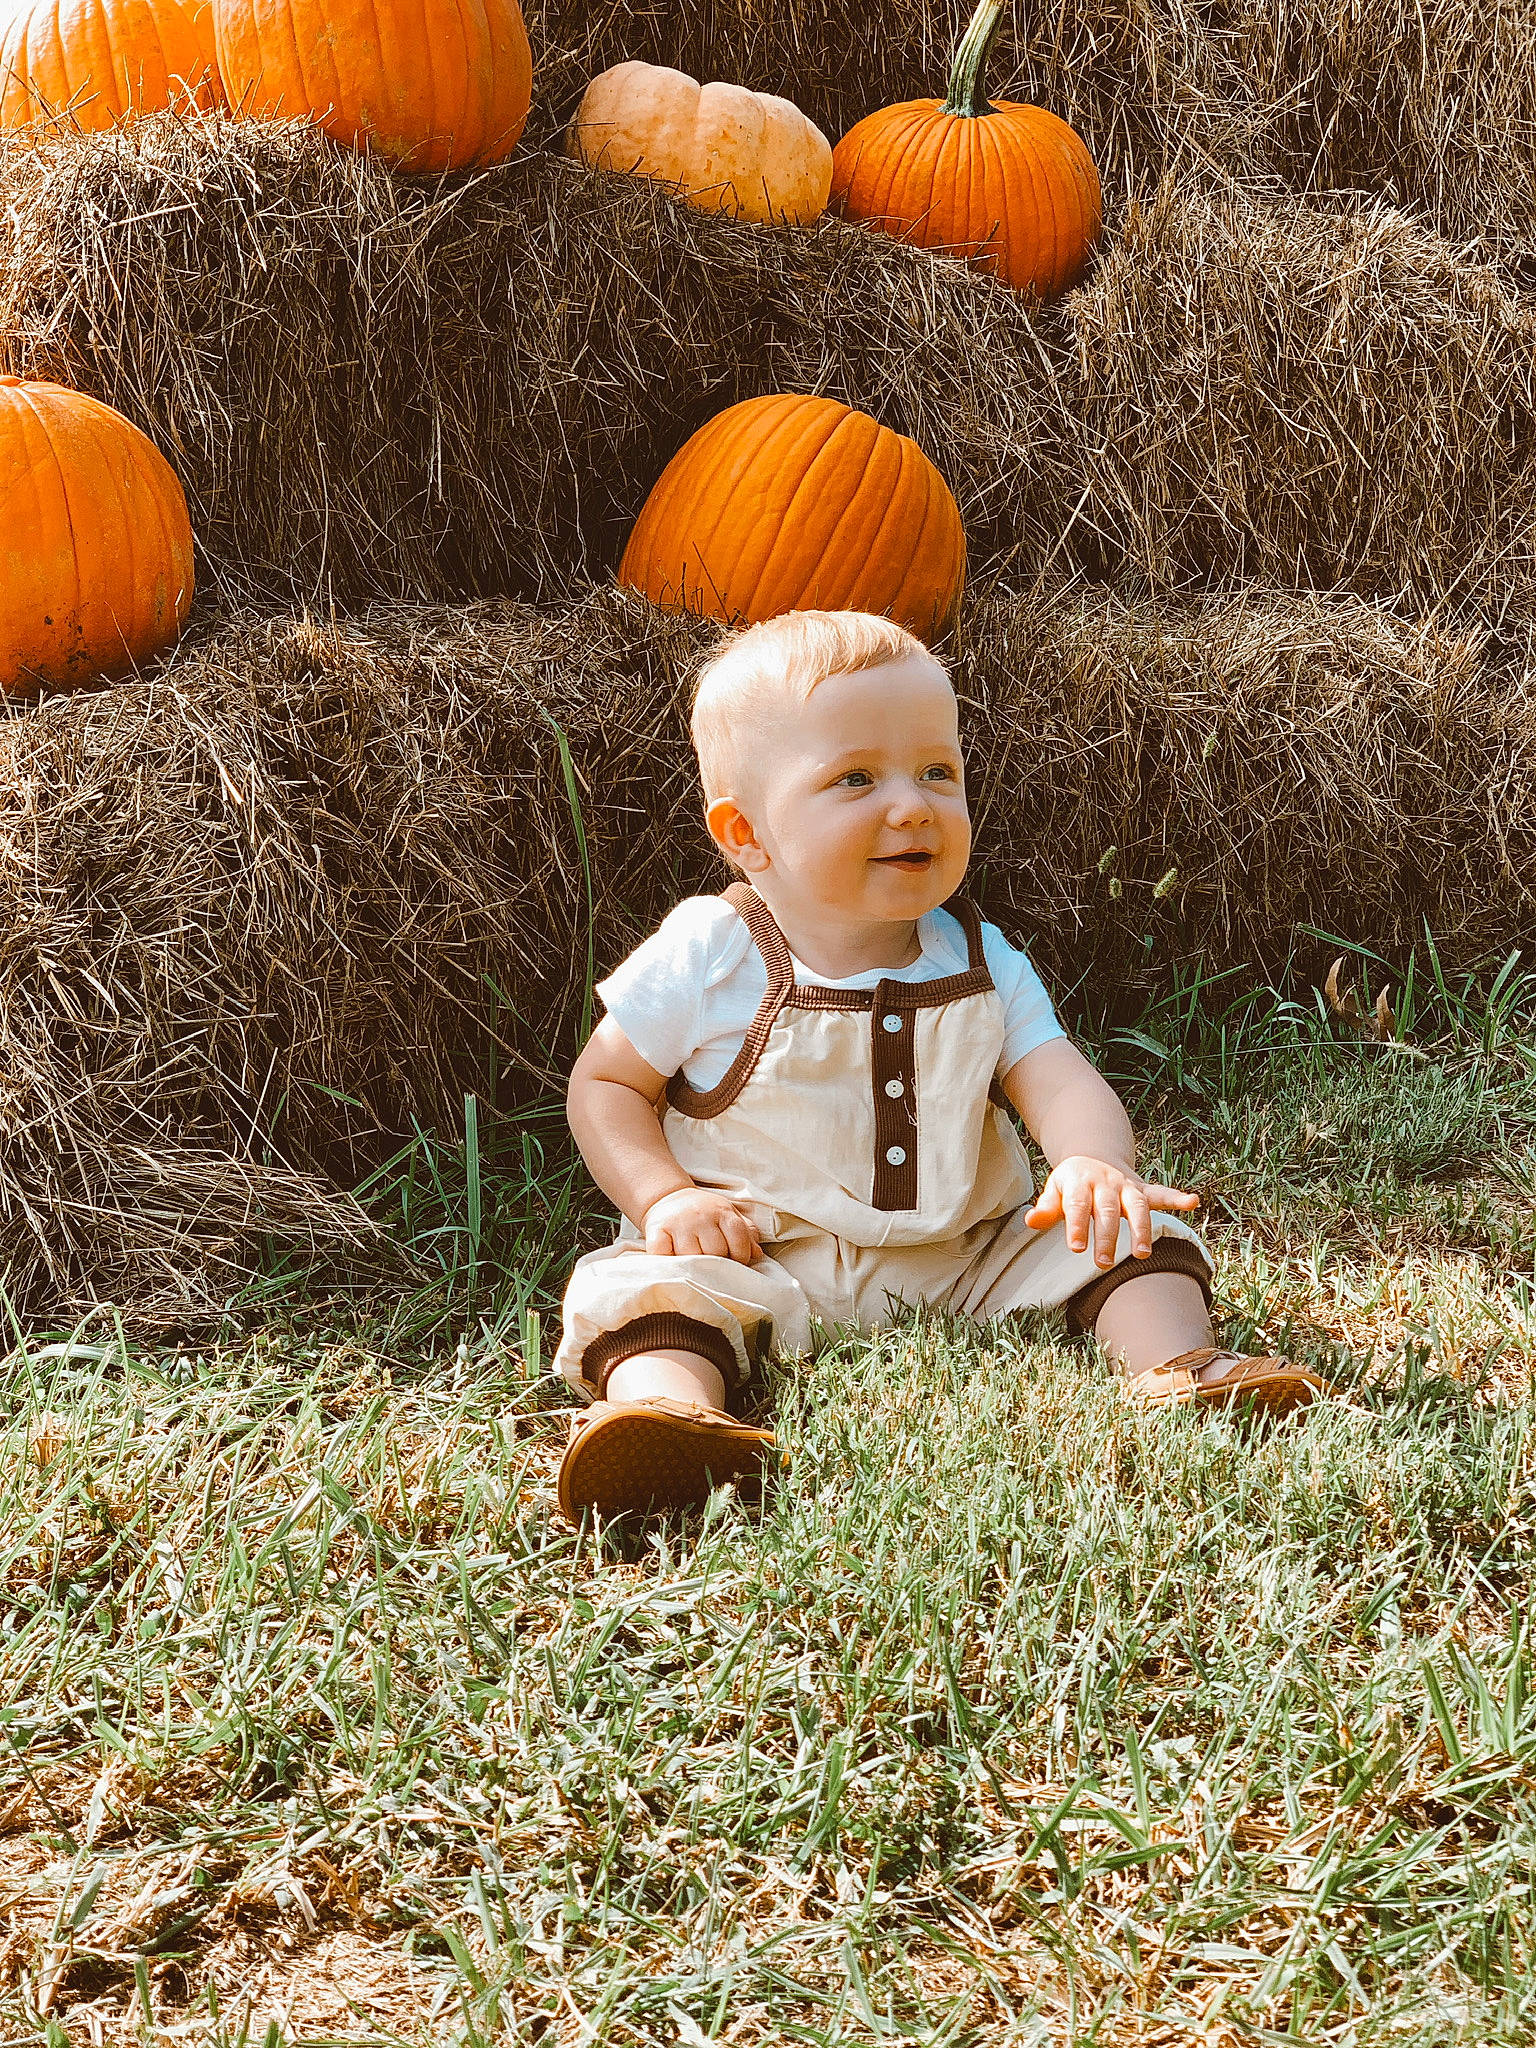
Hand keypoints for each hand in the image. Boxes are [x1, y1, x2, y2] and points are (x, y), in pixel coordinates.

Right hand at [642, 1187, 762, 1263]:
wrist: (668, 1197)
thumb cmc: (703, 1213)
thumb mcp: (728, 1216)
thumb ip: (746, 1234)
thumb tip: (757, 1254)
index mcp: (722, 1212)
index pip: (739, 1241)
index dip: (740, 1258)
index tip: (735, 1264)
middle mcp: (701, 1216)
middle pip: (716, 1252)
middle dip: (717, 1265)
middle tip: (713, 1268)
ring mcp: (678, 1224)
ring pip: (691, 1257)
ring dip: (693, 1267)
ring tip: (694, 1267)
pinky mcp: (656, 1230)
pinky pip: (662, 1254)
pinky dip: (667, 1263)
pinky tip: (672, 1263)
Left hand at [1024, 1155, 1198, 1267]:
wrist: (1093, 1154)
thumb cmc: (1071, 1183)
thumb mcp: (1055, 1190)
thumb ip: (1046, 1207)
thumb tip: (1031, 1221)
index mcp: (1079, 1182)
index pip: (1077, 1205)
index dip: (1076, 1225)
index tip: (1076, 1248)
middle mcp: (1105, 1183)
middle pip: (1107, 1210)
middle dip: (1106, 1236)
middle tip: (1102, 1263)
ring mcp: (1126, 1186)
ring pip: (1136, 1206)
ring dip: (1141, 1228)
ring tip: (1142, 1252)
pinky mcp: (1142, 1190)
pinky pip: (1161, 1193)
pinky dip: (1177, 1197)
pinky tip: (1192, 1202)